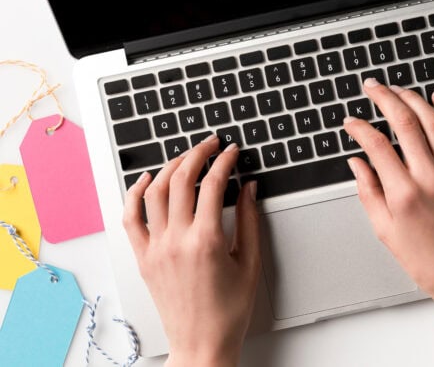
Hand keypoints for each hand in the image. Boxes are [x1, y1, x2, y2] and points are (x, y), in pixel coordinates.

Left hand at [123, 136, 260, 366]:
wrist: (202, 343)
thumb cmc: (229, 311)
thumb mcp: (250, 263)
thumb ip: (248, 220)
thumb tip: (248, 188)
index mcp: (207, 241)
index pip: (213, 184)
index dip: (225, 161)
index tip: (232, 151)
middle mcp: (177, 240)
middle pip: (182, 179)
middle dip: (198, 153)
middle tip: (210, 143)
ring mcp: (156, 248)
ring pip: (154, 192)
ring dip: (170, 167)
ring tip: (185, 156)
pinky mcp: (143, 258)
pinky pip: (131, 218)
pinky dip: (135, 193)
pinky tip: (145, 179)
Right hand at [343, 78, 433, 309]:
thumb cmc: (425, 260)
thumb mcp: (385, 231)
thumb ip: (368, 192)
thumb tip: (357, 162)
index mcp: (403, 194)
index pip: (376, 144)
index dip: (359, 127)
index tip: (351, 122)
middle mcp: (430, 178)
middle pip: (405, 121)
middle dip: (384, 97)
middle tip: (372, 87)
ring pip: (433, 120)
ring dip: (413, 98)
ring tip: (398, 89)